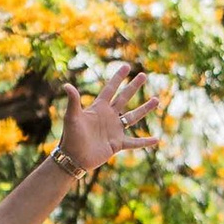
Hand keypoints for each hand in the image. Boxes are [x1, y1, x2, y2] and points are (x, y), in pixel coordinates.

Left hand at [59, 62, 151, 176]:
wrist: (74, 158)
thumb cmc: (71, 137)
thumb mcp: (71, 117)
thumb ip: (73, 101)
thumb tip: (67, 85)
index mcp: (99, 108)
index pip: (110, 89)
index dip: (118, 77)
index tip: (127, 66)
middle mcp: (108, 116)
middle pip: (124, 98)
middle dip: (133, 86)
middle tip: (143, 75)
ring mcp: (114, 130)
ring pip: (133, 117)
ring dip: (145, 109)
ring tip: (157, 99)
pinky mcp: (117, 144)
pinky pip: (134, 142)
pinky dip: (145, 142)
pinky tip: (156, 139)